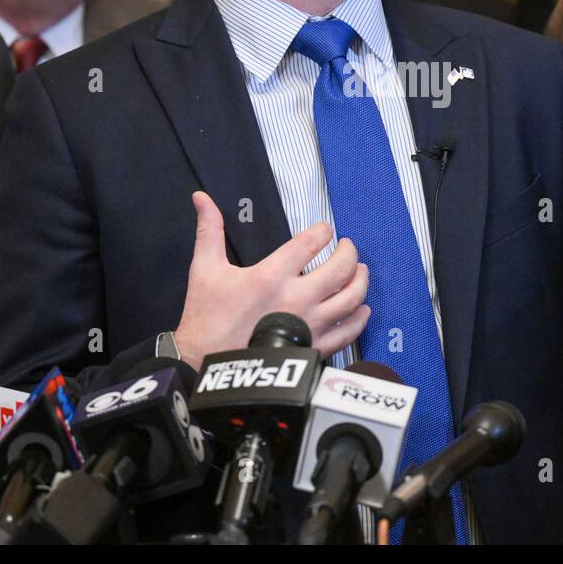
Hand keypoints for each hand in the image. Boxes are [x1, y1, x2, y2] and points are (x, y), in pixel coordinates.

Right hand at [172, 191, 370, 369]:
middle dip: (349, 253)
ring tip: (360, 271)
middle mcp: (296, 298)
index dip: (323, 231)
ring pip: (351, 299)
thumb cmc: (207, 318)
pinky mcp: (313, 347)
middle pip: (340, 269)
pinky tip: (361, 309)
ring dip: (361, 281)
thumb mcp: (205, 269)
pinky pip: (348, 332)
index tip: (325, 229)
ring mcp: (309, 325)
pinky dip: (359, 318)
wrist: (205, 365)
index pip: (311, 243)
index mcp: (272, 276)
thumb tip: (201, 198)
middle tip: (348, 247)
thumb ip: (209, 230)